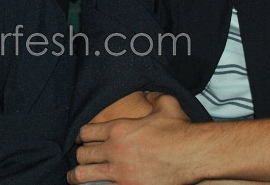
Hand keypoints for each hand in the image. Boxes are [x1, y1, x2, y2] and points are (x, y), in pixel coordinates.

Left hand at [68, 93, 192, 184]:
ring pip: (84, 175)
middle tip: (81, 159)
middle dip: (81, 156)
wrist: (194, 155)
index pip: (86, 132)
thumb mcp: (167, 105)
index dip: (83, 136)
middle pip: (82, 154)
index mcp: (118, 129)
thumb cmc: (181, 131)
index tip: (83, 140)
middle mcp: (114, 150)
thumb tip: (149, 93)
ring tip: (75, 178)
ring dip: (78, 176)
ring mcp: (120, 172)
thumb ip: (154, 97)